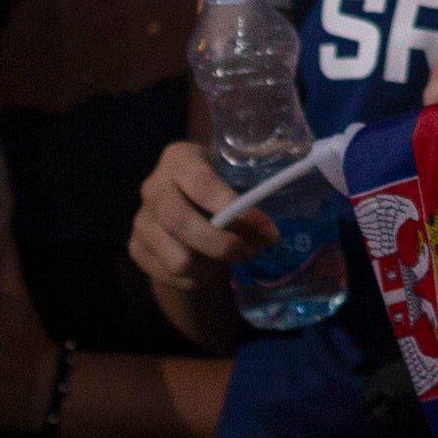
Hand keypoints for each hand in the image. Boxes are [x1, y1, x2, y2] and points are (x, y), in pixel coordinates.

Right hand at [127, 137, 266, 350]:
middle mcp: (152, 186)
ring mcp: (140, 219)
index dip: (234, 208)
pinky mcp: (136, 248)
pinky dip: (197, 279)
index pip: (201, 182)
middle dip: (222, 245)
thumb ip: (259, 173)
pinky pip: (170, 275)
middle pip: (180, 222)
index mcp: (178, 158)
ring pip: (177, 257)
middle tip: (251, 252)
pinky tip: (210, 266)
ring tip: (231, 258)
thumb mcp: (236, 171)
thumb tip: (301, 173)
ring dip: (212, 266)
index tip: (267, 228)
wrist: (184, 203)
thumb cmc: (221, 183)